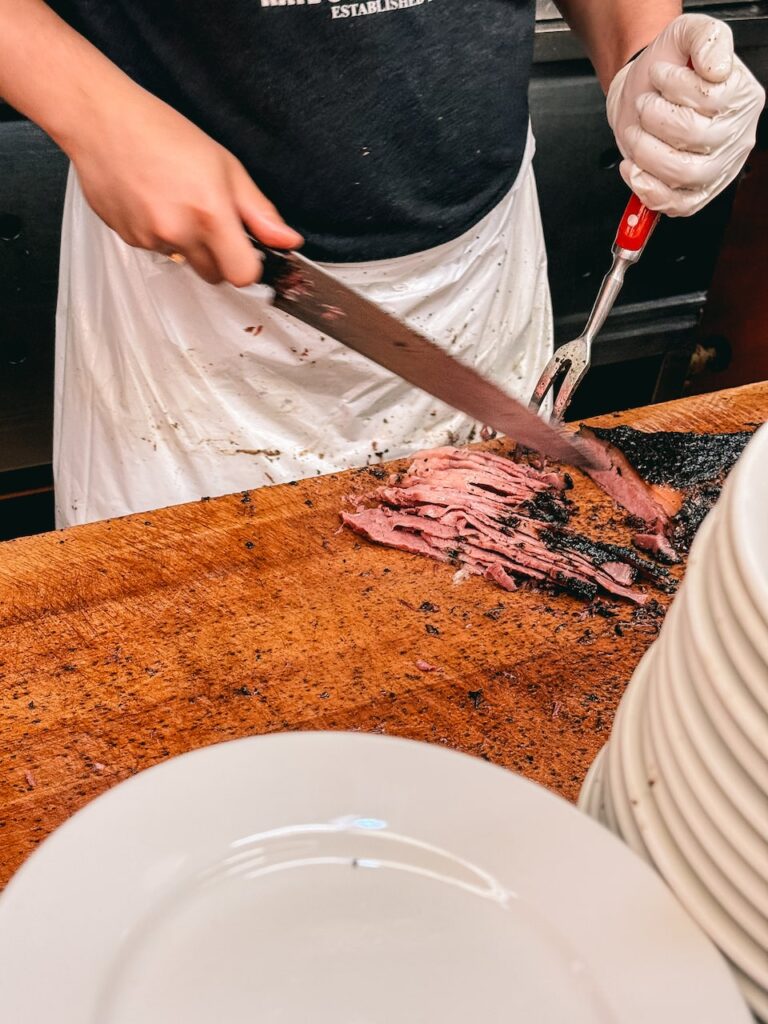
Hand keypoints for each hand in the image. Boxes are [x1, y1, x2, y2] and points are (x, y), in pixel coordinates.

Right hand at [69, 86, 302, 284]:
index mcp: (211, 214)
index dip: (248, 266)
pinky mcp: (128, 239)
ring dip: (188, 244)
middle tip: (210, 220)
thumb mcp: (226, 166)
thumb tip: (288, 241)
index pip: (243, 275)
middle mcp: (180, 232)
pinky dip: (160, 234)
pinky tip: (153, 202)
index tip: (246, 250)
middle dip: (219, 257)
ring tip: (176, 201)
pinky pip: (157, 250)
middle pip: (214, 276)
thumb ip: (260, 212)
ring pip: (184, 262)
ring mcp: (151, 239)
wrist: (101, 120)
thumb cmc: (163, 133)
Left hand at [606, 14, 764, 216]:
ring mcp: (715, 169)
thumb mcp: (687, 34)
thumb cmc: (667, 67)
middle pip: (695, 137)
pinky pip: (676, 205)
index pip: (711, 99)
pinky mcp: (694, 194)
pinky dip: (647, 189)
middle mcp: (735, 135)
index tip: (660, 75)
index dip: (675, 88)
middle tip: (644, 105)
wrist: (640, 91)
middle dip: (655, 118)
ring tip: (637, 132)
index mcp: (742, 98)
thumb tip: (716, 68)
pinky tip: (634, 167)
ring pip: (683, 173)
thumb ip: (707, 38)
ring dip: (647, 152)